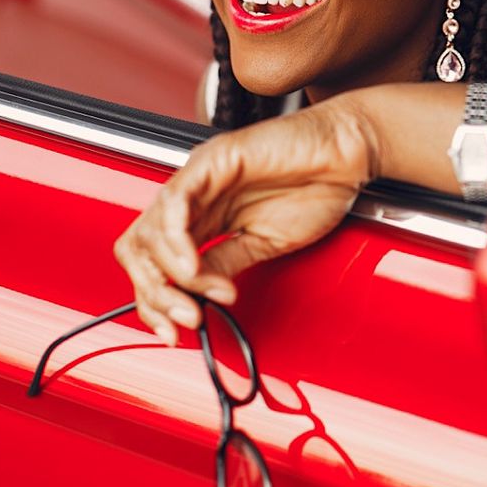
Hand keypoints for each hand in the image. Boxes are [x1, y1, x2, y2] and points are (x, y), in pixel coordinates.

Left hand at [114, 99, 378, 343]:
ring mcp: (199, 177)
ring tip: (201, 296)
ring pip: (150, 230)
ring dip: (170, 275)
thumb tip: (196, 296)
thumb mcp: (264, 243)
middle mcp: (193, 197)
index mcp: (204, 216)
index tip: (173, 331)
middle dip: (155, 294)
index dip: (154, 300)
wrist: (346, 154)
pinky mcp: (211, 160)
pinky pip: (175, 202)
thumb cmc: (315, 188)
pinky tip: (193, 265)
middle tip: (186, 319)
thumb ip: (225, 263)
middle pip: (140, 249)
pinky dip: (177, 240)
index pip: (153, 262)